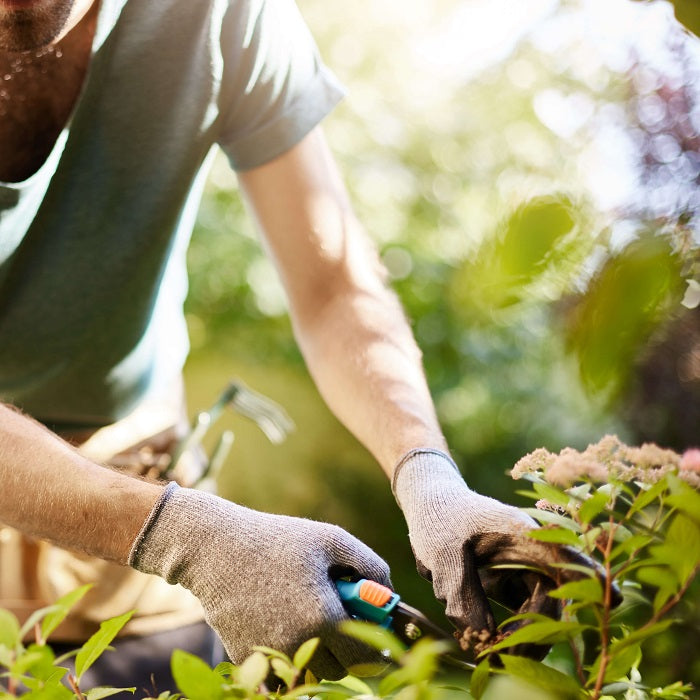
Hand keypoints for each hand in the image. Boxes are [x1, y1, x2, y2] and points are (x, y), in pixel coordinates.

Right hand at [129, 483, 390, 679]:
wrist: (216, 549)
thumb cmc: (278, 539)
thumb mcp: (330, 539)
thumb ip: (369, 565)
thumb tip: (389, 592)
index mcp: (324, 617)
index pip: (368, 656)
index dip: (379, 646)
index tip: (378, 632)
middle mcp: (299, 645)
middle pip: (342, 672)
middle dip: (351, 652)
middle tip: (345, 622)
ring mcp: (272, 656)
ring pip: (313, 676)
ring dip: (323, 658)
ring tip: (316, 621)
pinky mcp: (249, 659)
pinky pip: (284, 674)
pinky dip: (293, 659)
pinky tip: (289, 626)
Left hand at [393, 449, 612, 658]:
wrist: (431, 504)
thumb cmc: (439, 518)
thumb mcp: (441, 552)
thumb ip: (461, 593)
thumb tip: (482, 638)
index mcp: (522, 534)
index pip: (564, 556)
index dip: (589, 578)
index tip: (612, 597)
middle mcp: (533, 553)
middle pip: (553, 601)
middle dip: (535, 636)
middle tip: (501, 658)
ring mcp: (526, 569)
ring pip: (541, 614)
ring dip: (523, 639)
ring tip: (490, 655)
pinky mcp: (515, 582)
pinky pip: (524, 615)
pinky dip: (511, 634)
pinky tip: (489, 644)